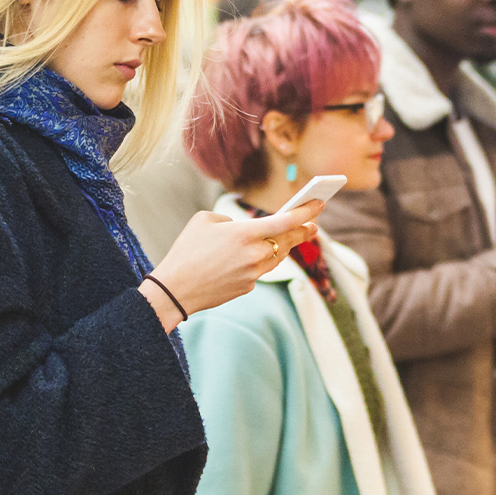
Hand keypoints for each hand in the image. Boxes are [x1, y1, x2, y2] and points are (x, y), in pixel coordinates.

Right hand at [138, 203, 322, 330]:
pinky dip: (261, 262)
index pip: (286, 221)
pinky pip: (261, 270)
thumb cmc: (186, 251)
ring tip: (292, 237)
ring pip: (277, 257)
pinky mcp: (248, 287)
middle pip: (288, 241)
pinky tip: (256, 257)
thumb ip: (231, 220)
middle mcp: (255, 254)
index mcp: (245, 233)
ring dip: (285, 247)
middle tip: (313, 225)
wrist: (175, 290)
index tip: (320, 204)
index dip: (306, 211)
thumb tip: (243, 228)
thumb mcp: (204, 221)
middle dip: (303, 231)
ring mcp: (254, 273)